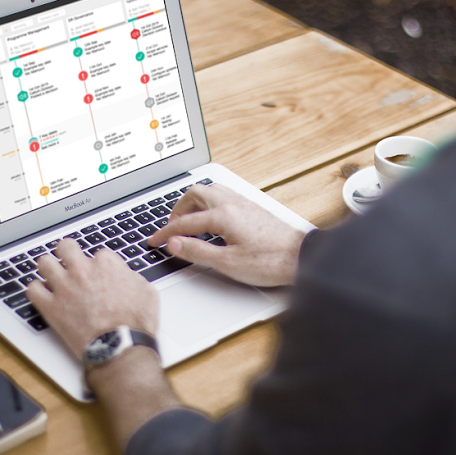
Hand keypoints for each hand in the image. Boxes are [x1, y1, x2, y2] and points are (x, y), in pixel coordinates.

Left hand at [26, 240, 158, 357]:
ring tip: (51, 273)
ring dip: (48, 267)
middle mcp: (82, 271)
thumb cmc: (135, 323)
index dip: (99, 264)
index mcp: (106, 265)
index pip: (98, 253)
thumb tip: (126, 276)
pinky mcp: (51, 307)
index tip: (99, 273)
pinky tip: (42, 294)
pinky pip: (32, 290)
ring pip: (44, 263)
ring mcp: (64, 288)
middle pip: (66, 247)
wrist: (120, 347)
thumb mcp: (147, 292)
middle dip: (68, 252)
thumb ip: (132, 278)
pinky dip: (36, 290)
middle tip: (69, 260)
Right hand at [148, 183, 305, 286]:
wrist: (301, 257)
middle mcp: (232, 203)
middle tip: (170, 228)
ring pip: (209, 190)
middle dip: (177, 209)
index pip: (185, 222)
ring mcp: (243, 203)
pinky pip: (222, 195)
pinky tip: (210, 218)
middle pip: (194, 194)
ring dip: (193, 203)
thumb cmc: (270, 261)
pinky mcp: (251, 207)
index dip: (165, 233)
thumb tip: (174, 244)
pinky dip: (208, 203)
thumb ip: (197, 252)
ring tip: (186, 221)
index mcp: (223, 215)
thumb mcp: (228, 263)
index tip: (154, 241)